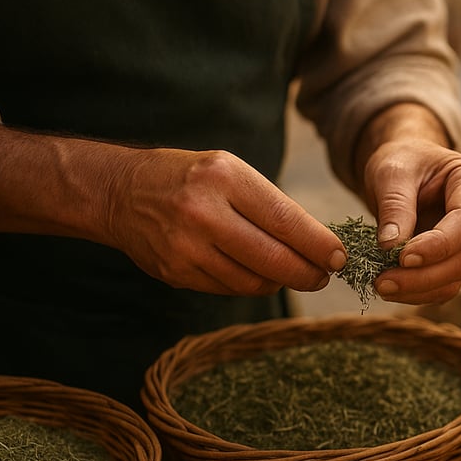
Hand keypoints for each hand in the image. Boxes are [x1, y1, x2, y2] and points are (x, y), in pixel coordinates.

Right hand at [104, 148, 345, 295]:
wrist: (122, 192)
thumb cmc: (191, 179)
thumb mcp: (231, 171)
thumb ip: (271, 206)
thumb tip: (319, 245)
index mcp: (225, 178)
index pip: (286, 220)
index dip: (318, 245)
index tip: (339, 258)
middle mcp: (203, 212)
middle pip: (273, 259)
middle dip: (308, 273)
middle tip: (323, 276)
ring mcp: (186, 246)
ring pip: (253, 282)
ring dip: (280, 282)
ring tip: (293, 274)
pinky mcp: (176, 273)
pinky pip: (228, 289)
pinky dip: (250, 285)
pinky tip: (257, 274)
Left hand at [356, 104, 460, 305]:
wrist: (406, 169)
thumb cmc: (404, 162)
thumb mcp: (392, 171)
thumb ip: (395, 204)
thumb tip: (391, 247)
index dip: (438, 245)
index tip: (402, 257)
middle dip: (425, 276)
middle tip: (382, 281)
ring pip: (457, 277)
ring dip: (419, 290)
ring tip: (380, 285)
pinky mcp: (459, 258)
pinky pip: (444, 284)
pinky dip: (417, 292)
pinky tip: (390, 287)